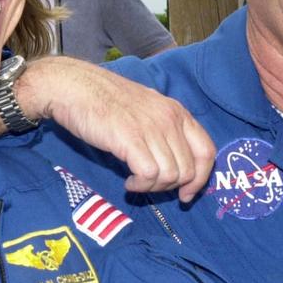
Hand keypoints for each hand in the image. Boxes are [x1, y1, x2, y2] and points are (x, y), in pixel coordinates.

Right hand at [20, 57, 214, 202]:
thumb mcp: (147, 109)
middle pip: (189, 170)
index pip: (207, 151)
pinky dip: (140, 186)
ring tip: (136, 181)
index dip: (201, 179)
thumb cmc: (106, 101)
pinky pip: (149, 176)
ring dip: (153, 188)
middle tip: (149, 186)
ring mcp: (151, 128)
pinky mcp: (130, 139)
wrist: (74, 88)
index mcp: (177, 111)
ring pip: (171, 176)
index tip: (186, 194)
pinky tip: (128, 181)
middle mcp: (169, 119)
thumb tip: (178, 167)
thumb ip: (165, 131)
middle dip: (171, 187)